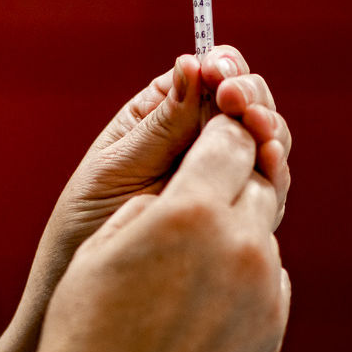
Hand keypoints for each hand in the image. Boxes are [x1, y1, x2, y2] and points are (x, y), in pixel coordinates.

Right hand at [0, 115, 290, 351]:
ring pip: (265, 233)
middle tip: (202, 178)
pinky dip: (242, 274)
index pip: (228, 140)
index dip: (217, 126)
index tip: (207, 123)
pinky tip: (201, 293)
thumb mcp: (101, 244)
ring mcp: (264, 295)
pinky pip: (267, 282)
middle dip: (233, 172)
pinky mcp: (272, 335)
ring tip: (191, 247)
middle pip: (259, 180)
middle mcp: (242, 246)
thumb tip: (183, 183)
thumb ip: (152, 199)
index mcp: (191, 212)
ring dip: (237, 226)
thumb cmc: (85, 331)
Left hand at [27, 45, 290, 305]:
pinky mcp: (235, 213)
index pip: (209, 74)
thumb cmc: (84, 223)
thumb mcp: (118, 167)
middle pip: (247, 103)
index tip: (220, 76)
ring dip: (269, 129)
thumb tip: (191, 64)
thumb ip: (161, 124)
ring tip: (258, 130)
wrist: (78, 288)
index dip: (223, 68)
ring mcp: (221, 176)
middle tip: (238, 101)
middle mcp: (197, 140)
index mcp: (161, 114)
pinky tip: (269, 162)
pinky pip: (267, 186)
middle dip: (251, 96)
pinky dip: (274, 171)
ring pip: (265, 141)